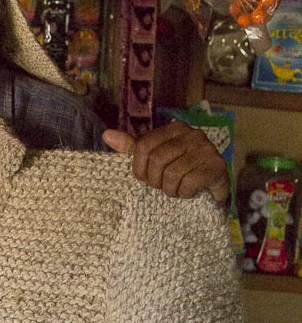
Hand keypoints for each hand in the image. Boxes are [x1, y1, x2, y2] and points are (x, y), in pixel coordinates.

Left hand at [102, 121, 229, 204]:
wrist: (213, 186)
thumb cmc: (181, 170)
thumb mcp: (155, 156)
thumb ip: (133, 147)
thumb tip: (106, 135)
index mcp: (174, 128)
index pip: (143, 145)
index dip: (138, 167)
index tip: (144, 179)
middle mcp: (191, 134)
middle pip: (156, 160)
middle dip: (154, 180)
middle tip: (161, 187)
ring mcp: (206, 150)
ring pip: (172, 174)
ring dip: (169, 189)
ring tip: (175, 190)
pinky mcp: (216, 167)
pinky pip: (189, 183)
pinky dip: (184, 193)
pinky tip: (188, 193)